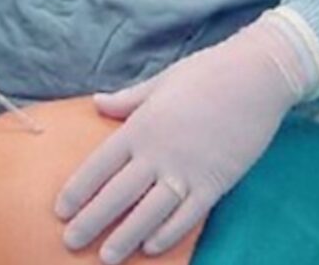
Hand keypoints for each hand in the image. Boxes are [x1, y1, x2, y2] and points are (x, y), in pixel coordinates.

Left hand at [55, 12, 318, 264]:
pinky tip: (151, 247)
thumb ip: (128, 99)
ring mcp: (188, 171)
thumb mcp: (161, 81)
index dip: (78, 189)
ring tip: (106, 257)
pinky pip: (187, 216)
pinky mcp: (216, 183)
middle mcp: (159, 153)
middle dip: (92, 221)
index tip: (61, 209)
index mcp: (141, 126)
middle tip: (71, 242)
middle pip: (118, 195)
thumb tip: (97, 102)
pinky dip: (168, 234)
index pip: (100, 165)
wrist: (257, 76)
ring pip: (149, 213)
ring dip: (125, 236)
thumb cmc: (207, 72)